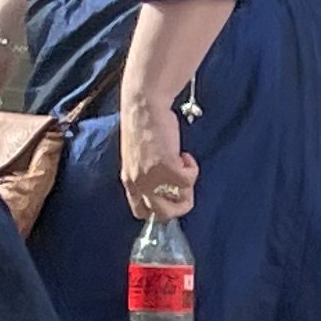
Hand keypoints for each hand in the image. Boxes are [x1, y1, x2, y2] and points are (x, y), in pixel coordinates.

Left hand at [119, 92, 196, 220]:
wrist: (144, 106)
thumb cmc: (143, 126)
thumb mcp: (138, 158)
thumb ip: (146, 175)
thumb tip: (165, 188)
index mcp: (129, 181)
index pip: (140, 212)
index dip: (159, 209)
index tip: (170, 196)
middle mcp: (138, 183)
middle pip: (163, 213)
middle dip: (179, 203)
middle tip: (183, 185)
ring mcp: (152, 177)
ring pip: (180, 201)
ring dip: (188, 186)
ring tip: (184, 166)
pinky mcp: (168, 168)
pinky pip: (189, 180)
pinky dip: (192, 168)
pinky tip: (184, 154)